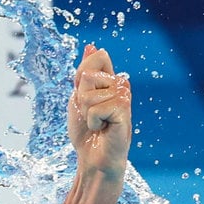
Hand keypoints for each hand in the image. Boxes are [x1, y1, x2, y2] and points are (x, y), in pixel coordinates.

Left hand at [67, 44, 131, 180]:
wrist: (92, 158)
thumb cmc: (86, 131)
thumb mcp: (79, 97)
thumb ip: (84, 72)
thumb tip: (92, 46)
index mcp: (111, 80)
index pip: (96, 58)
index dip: (81, 79)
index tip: (84, 98)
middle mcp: (121, 85)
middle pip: (86, 75)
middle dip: (80, 98)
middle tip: (90, 115)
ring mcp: (125, 97)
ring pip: (89, 94)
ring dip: (86, 113)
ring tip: (97, 124)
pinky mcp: (124, 111)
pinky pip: (96, 108)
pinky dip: (92, 121)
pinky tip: (103, 129)